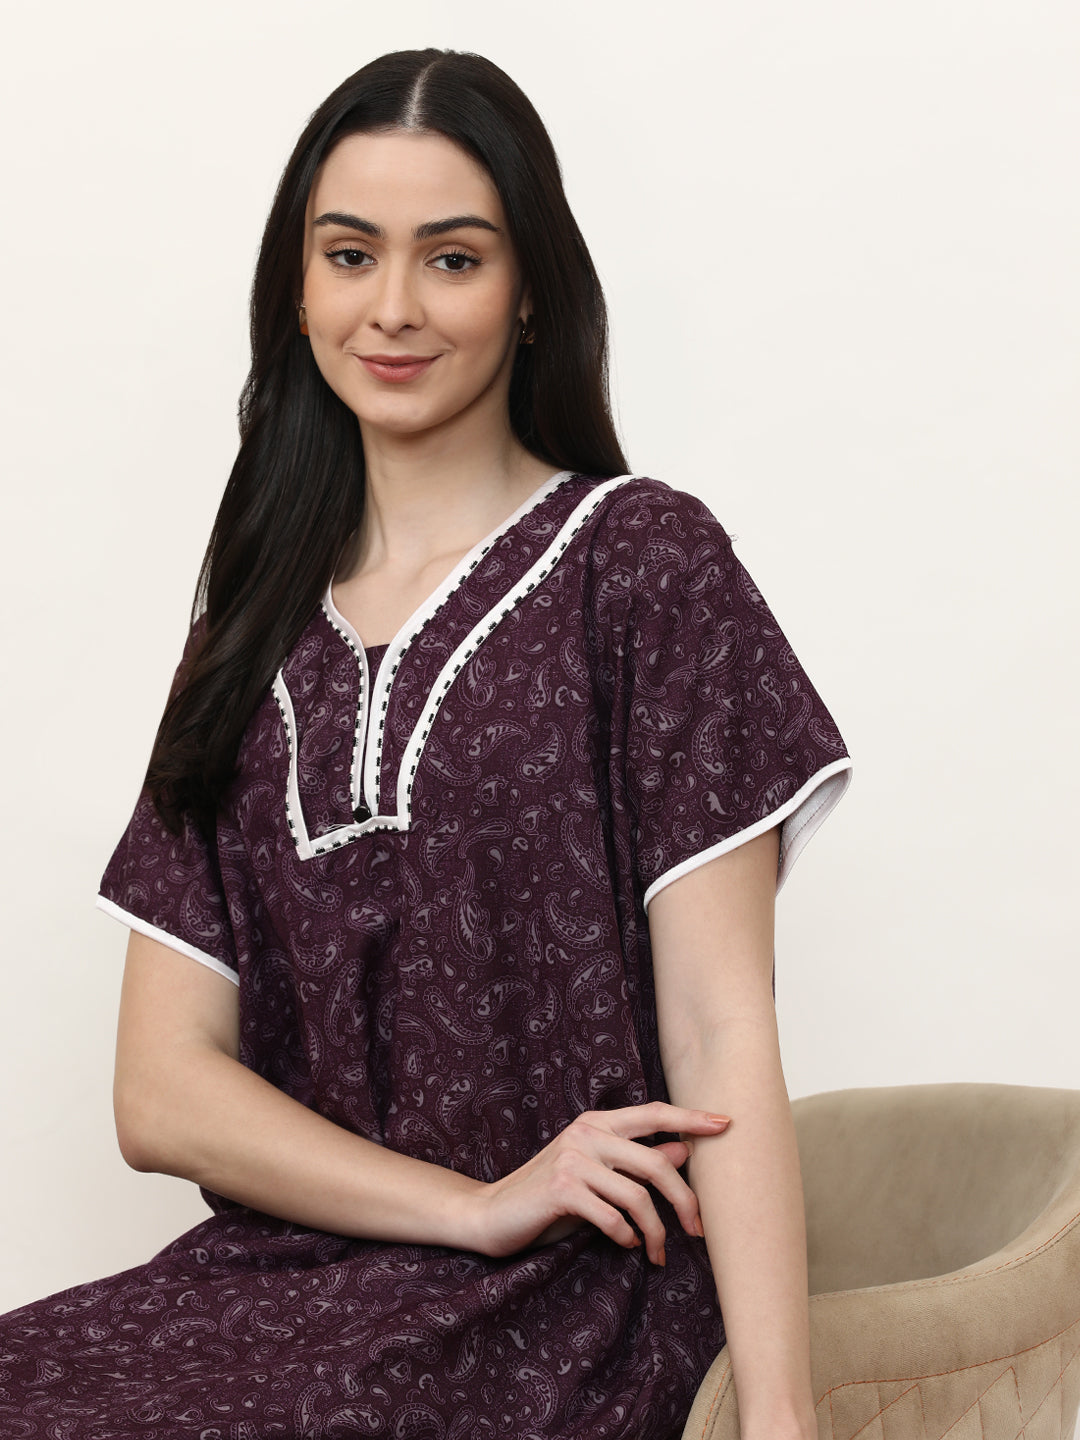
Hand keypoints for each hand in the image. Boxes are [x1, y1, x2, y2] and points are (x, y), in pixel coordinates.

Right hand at [468, 1102, 730, 1264]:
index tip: (726, 1123)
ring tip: (657, 1252)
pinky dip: (626, 1236)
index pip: (654, 1113)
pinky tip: (626, 1245)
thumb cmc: (550, 1196)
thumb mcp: (598, 1174)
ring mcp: (572, 1159)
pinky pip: (612, 1216)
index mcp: (598, 1122)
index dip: (691, 1117)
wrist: (492, 1214)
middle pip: (656, 1161)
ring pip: (637, 1195)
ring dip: (656, 1231)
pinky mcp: (561, 1189)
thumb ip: (637, 1160)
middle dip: (685, 1201)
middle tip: (699, 1230)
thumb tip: (683, 1148)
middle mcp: (586, 1132)